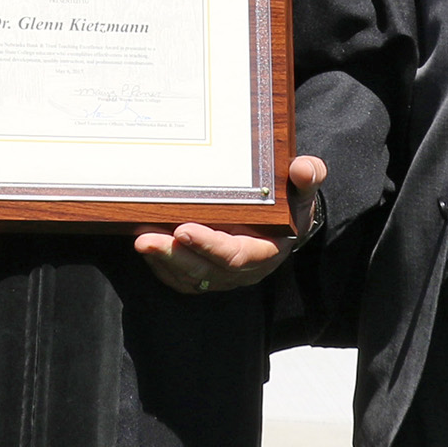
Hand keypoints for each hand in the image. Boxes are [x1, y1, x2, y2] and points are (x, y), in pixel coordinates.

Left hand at [134, 156, 325, 294]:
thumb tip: (304, 167)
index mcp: (263, 252)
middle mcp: (240, 270)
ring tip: (140, 240)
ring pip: (187, 277)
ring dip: (162, 261)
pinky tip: (146, 248)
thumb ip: (307, 180)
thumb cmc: (290, 207)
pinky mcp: (204, 274)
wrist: (284, 226)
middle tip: (145, 239)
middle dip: (173, 256)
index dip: (209, 245)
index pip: (234, 255)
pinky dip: (160, 267)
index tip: (184, 230)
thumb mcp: (303, 193)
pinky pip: (179, 279)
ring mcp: (220, 275)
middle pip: (203, 271)